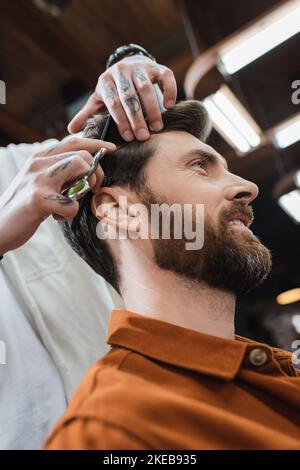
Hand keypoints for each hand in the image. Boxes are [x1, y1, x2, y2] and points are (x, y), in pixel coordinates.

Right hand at [0, 138, 115, 255]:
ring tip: (73, 200)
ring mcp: (38, 180)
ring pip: (80, 167)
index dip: (95, 144)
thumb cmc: (24, 205)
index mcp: (39, 157)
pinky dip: (68, 214)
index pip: (73, 141)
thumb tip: (87, 166)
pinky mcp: (39, 199)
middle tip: (92, 189)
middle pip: (83, 155)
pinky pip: (71, 205)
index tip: (110, 150)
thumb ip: (58, 171)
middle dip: (96, 173)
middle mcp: (38, 163)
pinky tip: (55, 217)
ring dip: (85, 188)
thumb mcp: (39, 181)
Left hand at [68, 55, 176, 141]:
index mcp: (105, 81)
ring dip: (152, 109)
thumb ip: (87, 114)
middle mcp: (121, 71)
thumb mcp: (99, 100)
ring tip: (157, 127)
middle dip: (136, 118)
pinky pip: (165, 76)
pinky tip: (169, 106)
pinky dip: (169, 90)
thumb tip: (71, 130)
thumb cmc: (113, 89)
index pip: (113, 103)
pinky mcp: (156, 67)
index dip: (121, 121)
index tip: (128, 138)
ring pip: (146, 88)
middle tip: (144, 137)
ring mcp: (139, 68)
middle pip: (129, 97)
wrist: (128, 65)